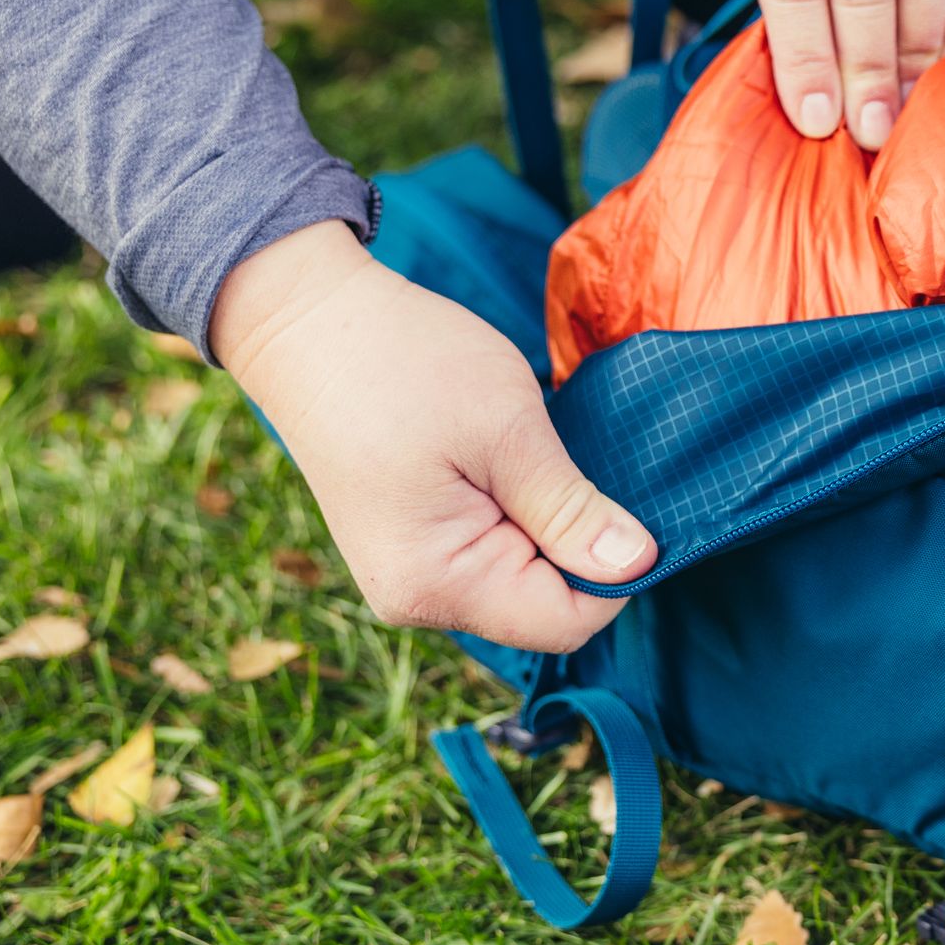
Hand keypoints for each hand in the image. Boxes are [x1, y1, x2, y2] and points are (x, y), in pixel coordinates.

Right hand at [210, 222, 654, 653]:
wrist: (306, 320)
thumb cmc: (404, 363)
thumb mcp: (508, 430)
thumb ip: (571, 510)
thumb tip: (638, 566)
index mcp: (437, 584)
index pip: (567, 623)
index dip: (616, 572)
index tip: (628, 501)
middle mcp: (416, 600)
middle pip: (543, 608)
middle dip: (578, 547)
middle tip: (573, 460)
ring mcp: (407, 577)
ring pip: (520, 582)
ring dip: (547, 527)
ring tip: (531, 456)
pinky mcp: (408, 548)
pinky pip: (490, 556)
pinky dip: (517, 518)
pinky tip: (509, 464)